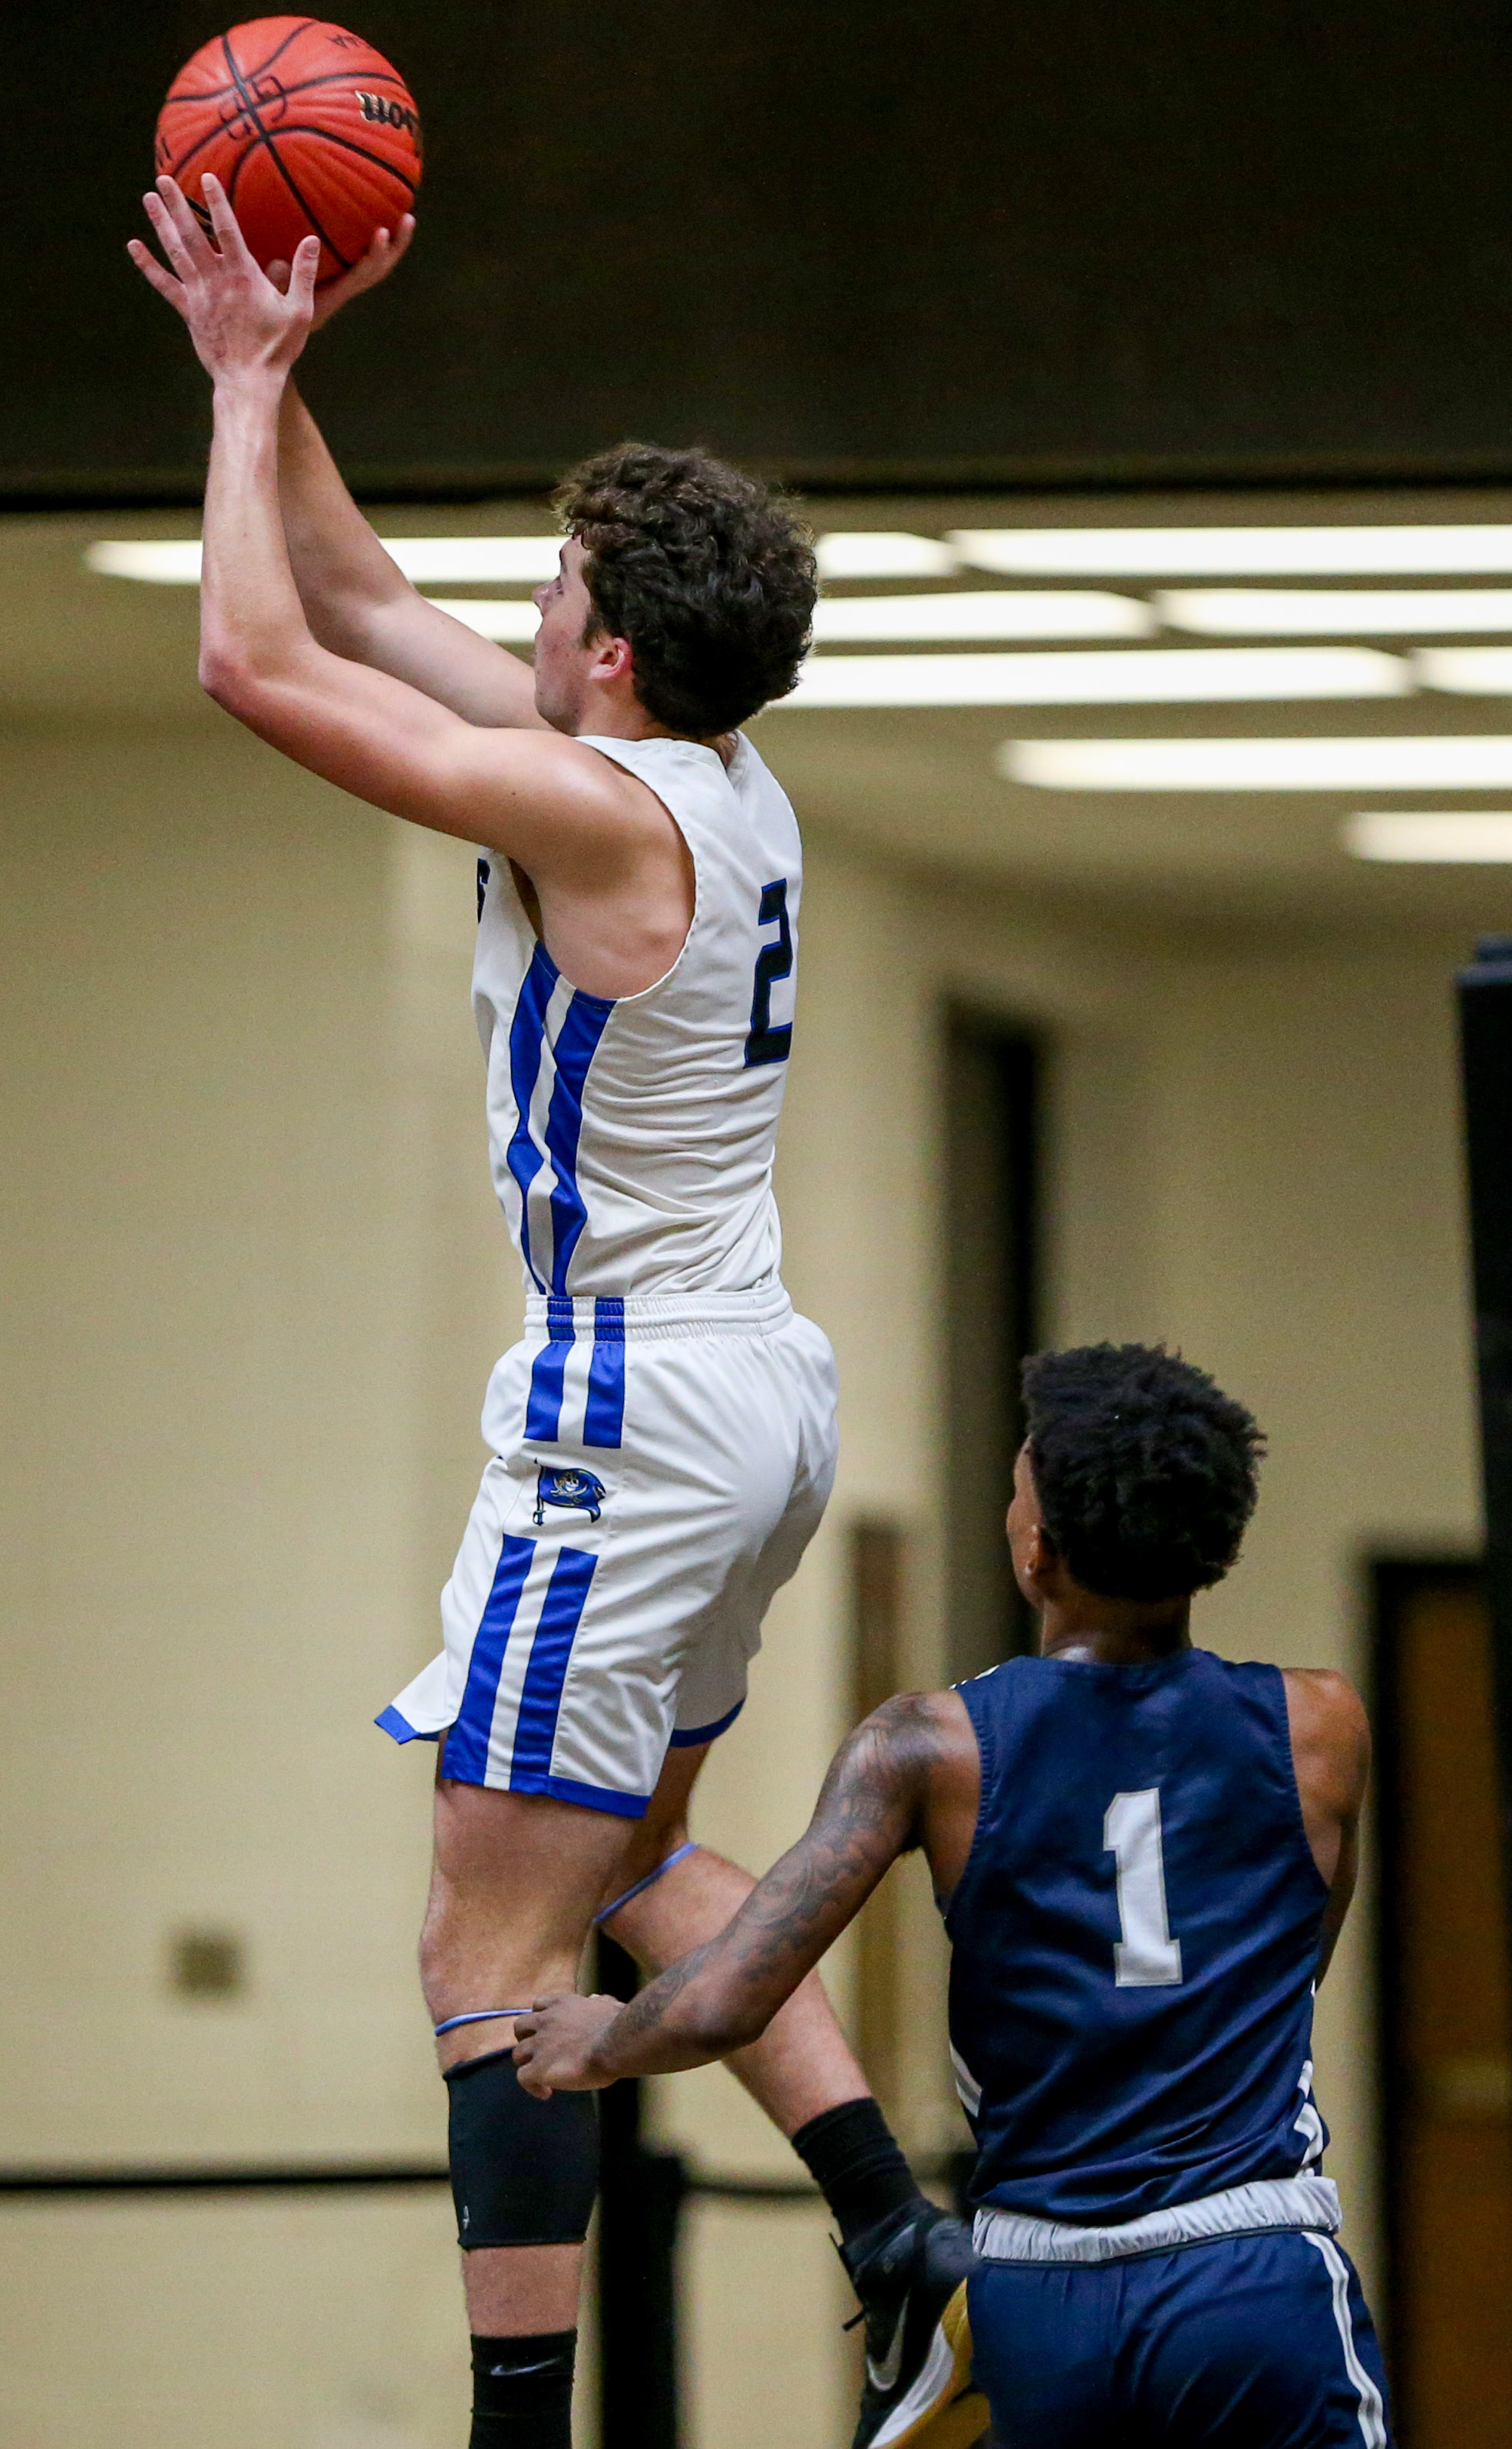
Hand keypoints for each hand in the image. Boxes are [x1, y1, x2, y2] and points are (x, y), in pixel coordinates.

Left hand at [128, 175, 316, 387]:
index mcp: (243, 276)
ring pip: (176, 252)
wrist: (248, 381)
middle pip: (193, 235)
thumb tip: (312, 240)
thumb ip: (304, 274)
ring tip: (148, 198)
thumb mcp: (299, 311)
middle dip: (178, 205)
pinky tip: (134, 246)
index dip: (216, 202)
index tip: (206, 177)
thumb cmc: (277, 348)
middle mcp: (216, 280)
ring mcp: (199, 295)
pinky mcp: (188, 311)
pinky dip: (148, 265)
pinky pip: (164, 285)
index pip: (227, 230)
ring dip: (161, 223)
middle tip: (163, 178)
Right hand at [267, 215, 415, 331]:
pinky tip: (378, 218)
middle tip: (407, 218)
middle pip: (378, 270)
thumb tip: (281, 263)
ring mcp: (345, 284)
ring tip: (406, 216)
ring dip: (393, 244)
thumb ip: (278, 283)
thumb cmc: (273, 316)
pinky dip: (374, 243)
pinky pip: (362, 259)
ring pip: (376, 266)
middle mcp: (345, 290)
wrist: (278, 335)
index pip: (361, 275)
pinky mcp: (340, 278)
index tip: (380, 232)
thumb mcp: (272, 298)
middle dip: (395, 247)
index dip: (374, 255)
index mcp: (335, 295)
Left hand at [512, 1994, 623, 2096]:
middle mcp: (546, 2021)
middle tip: (542, 2053)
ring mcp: (539, 2045)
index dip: (541, 2019)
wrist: (614, 2044)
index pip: (539, 2005)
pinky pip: (523, 2078)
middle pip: (520, 2027)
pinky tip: (546, 2092)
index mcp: (562, 2004)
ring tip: (543, 2076)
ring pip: (517, 2054)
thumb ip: (597, 2002)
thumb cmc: (617, 2026)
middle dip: (527, 2040)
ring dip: (528, 2064)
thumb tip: (594, 1999)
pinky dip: (532, 2086)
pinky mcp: (538, 2068)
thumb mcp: (608, 2005)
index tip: (550, 2032)